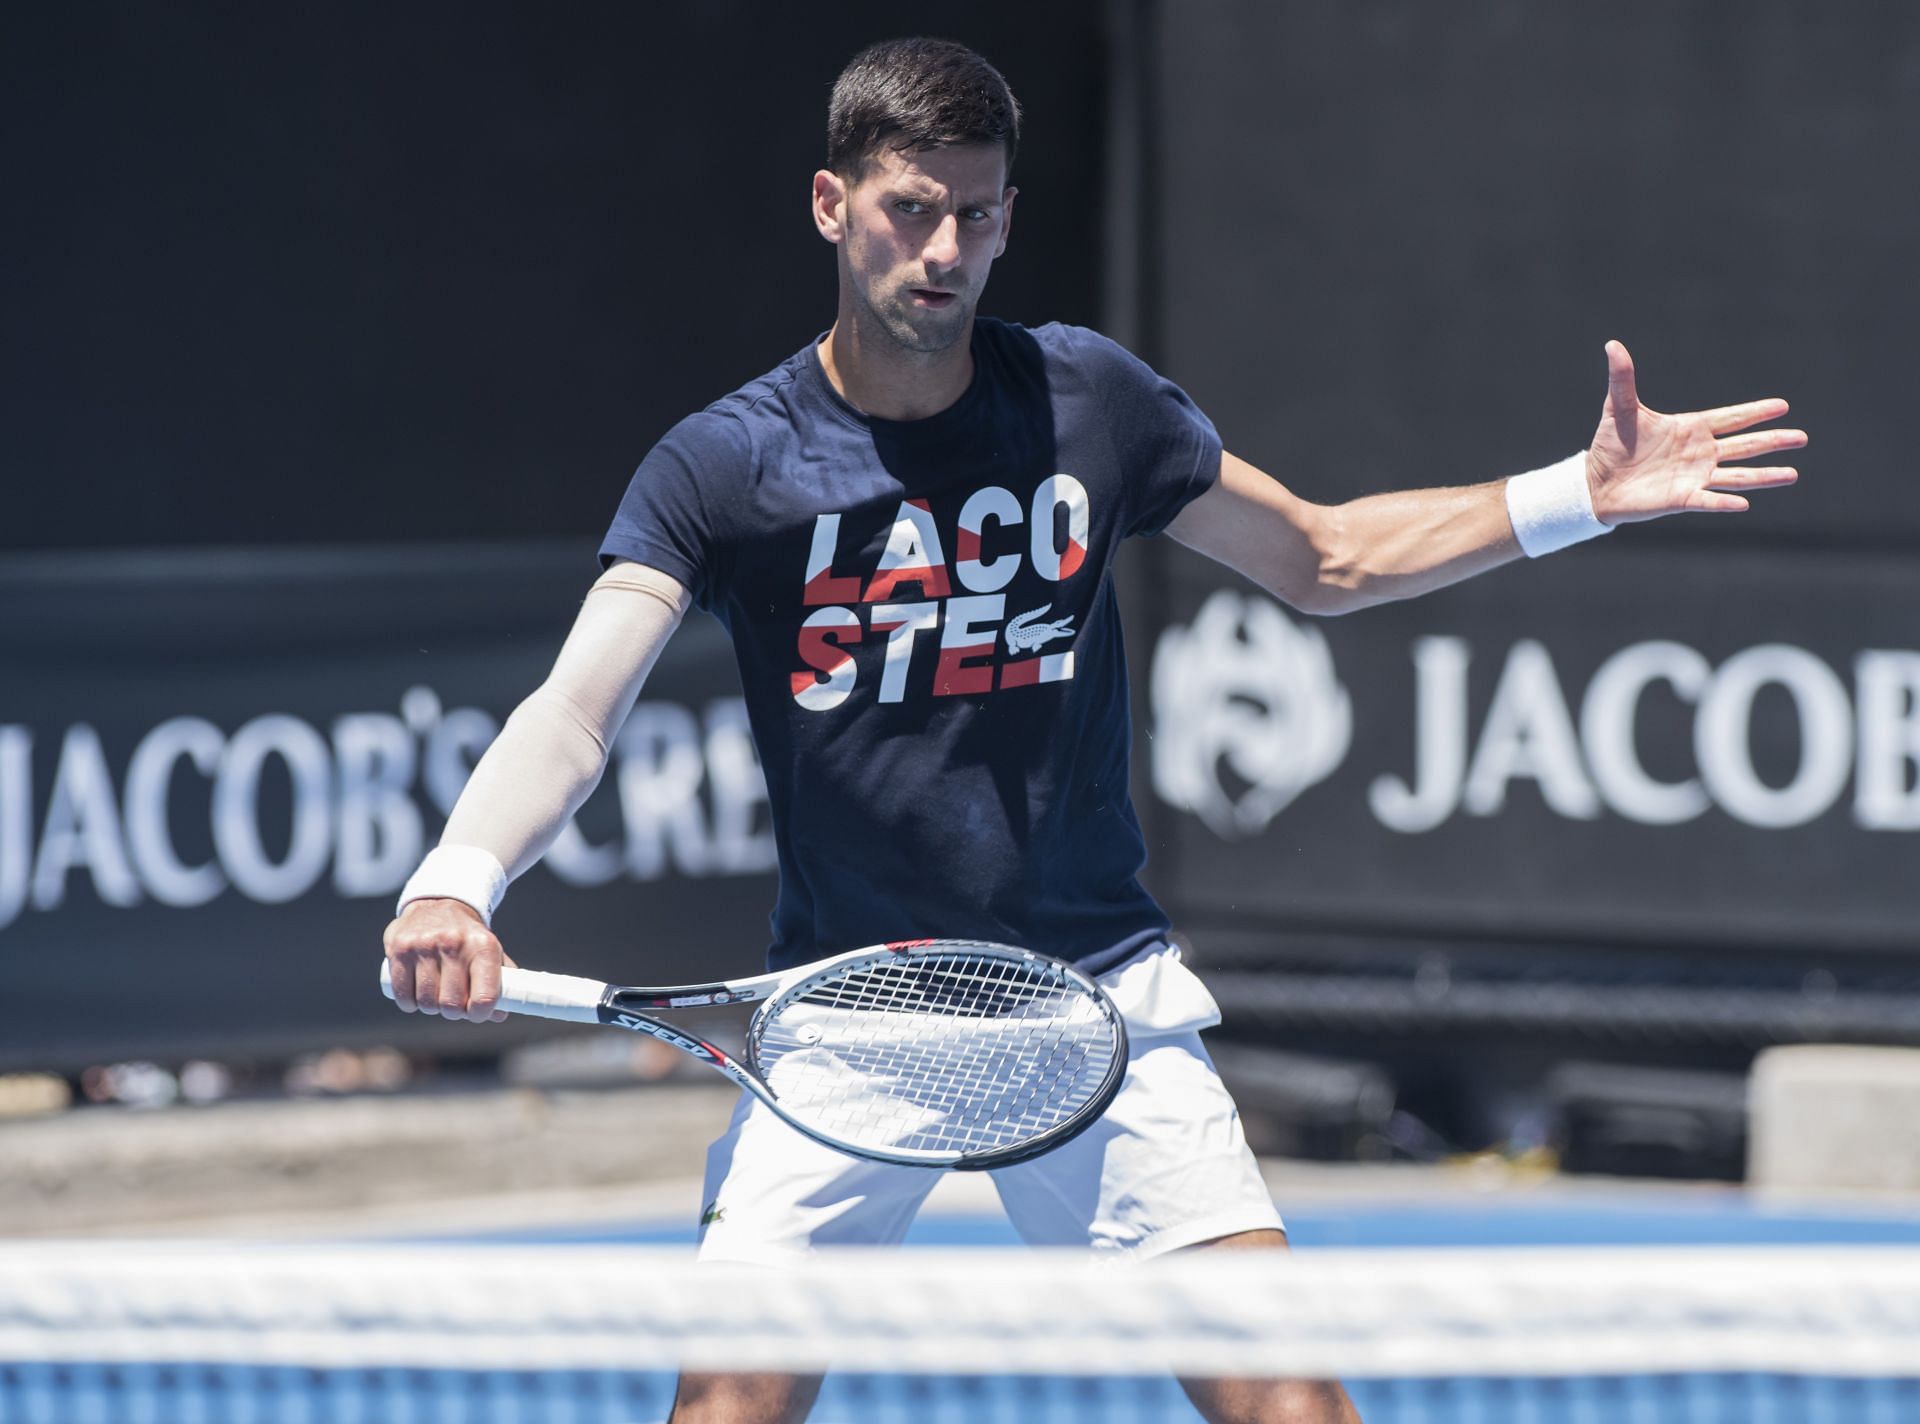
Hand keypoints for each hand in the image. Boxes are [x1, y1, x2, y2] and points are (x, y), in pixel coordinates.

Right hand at [381, 899, 516, 1022]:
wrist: (438, 903)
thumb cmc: (468, 937)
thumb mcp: (491, 950)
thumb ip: (499, 982)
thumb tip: (499, 1015)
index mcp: (483, 946)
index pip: (484, 997)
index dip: (479, 1014)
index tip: (475, 1014)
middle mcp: (454, 943)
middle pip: (451, 1004)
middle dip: (453, 1012)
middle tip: (453, 1004)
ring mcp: (424, 945)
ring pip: (426, 1001)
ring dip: (430, 1008)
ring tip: (435, 997)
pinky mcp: (400, 948)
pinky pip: (402, 994)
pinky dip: (409, 1003)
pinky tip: (415, 997)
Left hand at [1585, 340, 1804, 524]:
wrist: (1594, 482)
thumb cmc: (1611, 445)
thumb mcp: (1618, 408)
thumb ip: (1622, 379)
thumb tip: (1612, 345)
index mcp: (1691, 429)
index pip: (1731, 418)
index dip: (1755, 412)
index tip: (1783, 406)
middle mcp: (1699, 453)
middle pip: (1744, 446)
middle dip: (1772, 441)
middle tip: (1802, 437)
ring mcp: (1693, 477)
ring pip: (1736, 476)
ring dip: (1764, 476)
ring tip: (1793, 474)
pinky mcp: (1680, 499)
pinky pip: (1708, 501)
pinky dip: (1724, 502)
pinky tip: (1744, 504)